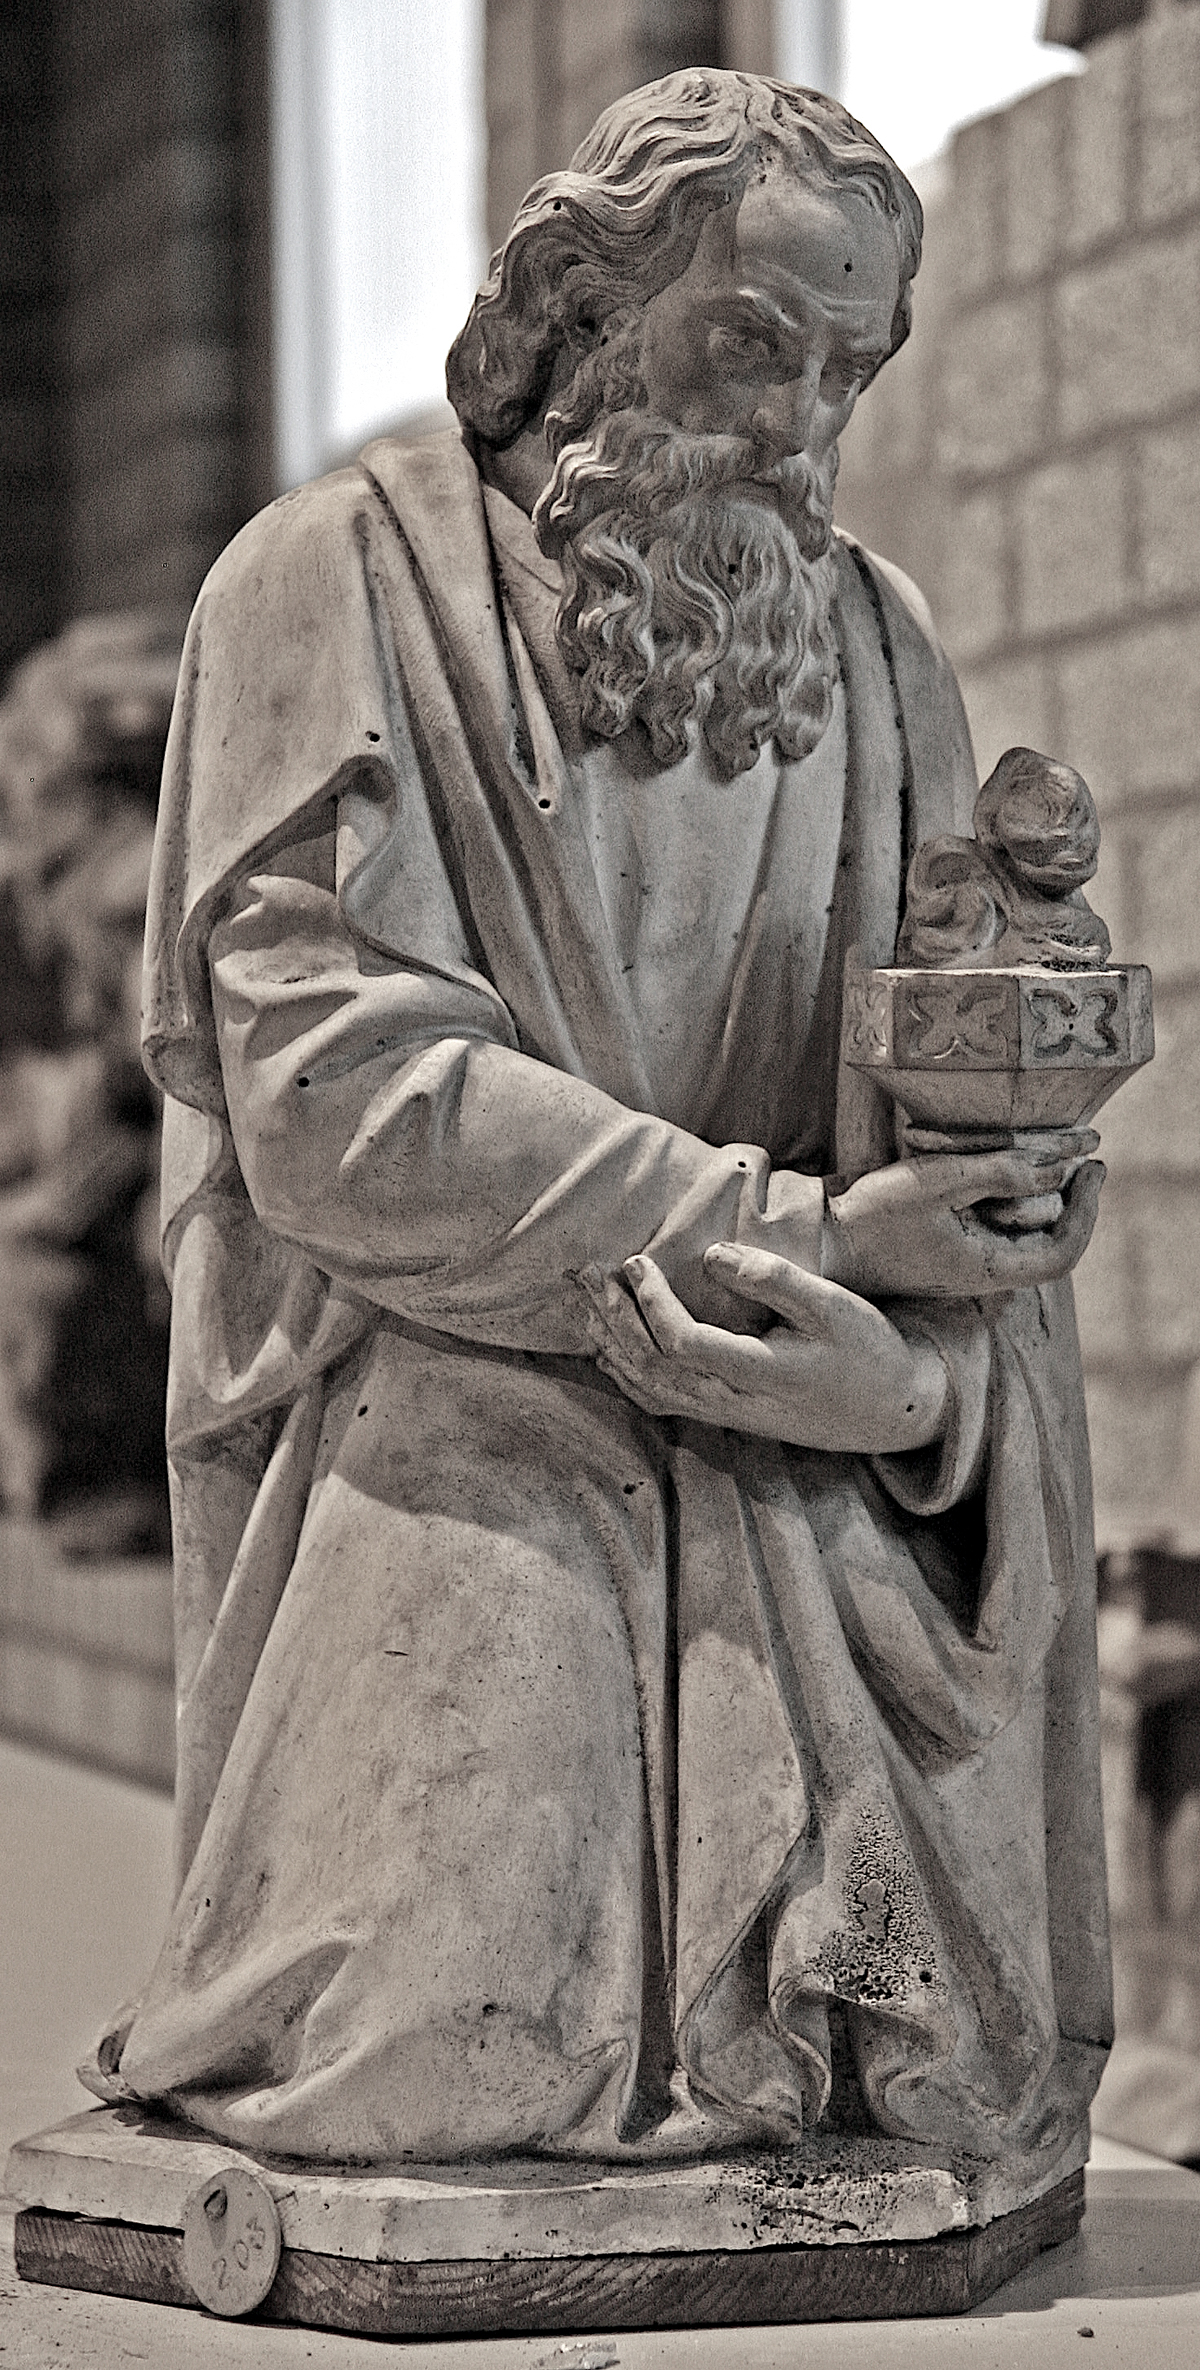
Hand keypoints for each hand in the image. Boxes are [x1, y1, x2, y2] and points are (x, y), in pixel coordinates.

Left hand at [580, 1245, 949, 1454]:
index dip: (652, 1304)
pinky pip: (661, 1402)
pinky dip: (627, 1375)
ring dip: (610, 1342)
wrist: (890, 1412)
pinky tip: (606, 1351)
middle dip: (611, 1318)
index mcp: (761, 1374)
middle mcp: (733, 1402)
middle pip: (652, 1366)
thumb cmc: (866, 1352)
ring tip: (583, 1301)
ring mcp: (725, 1414)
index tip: (636, 1260)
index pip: (684, 1344)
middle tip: (583, 1272)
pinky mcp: (724, 1416)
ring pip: (649, 1386)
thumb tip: (712, 1255)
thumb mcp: (834, 1307)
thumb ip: (774, 1280)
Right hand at [821, 1145, 1103, 1300]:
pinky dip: (1002, 1189)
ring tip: (1036, 1144)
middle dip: (1065, 1192)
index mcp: (988, 1269)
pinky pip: (991, 1216)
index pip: (1063, 1252)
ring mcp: (964, 1258)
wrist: (817, 1239)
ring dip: (1032, 1186)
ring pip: (1020, 1223)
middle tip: (1077, 1146)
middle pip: (1047, 1235)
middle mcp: (982, 1270)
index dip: (1087, 1210)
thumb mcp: (938, 1184)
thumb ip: (1002, 1172)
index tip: (1095, 1165)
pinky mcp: (948, 1242)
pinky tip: (995, 1159)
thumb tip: (1060, 1164)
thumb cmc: (872, 1217)